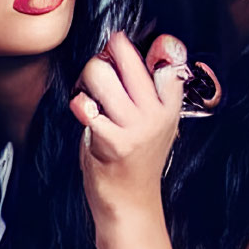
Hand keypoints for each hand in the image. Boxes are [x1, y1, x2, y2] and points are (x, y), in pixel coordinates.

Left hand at [68, 31, 189, 220]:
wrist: (131, 203)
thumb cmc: (134, 159)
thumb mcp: (153, 121)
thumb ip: (145, 89)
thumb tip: (121, 46)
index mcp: (170, 105)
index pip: (168, 58)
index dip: (149, 45)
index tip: (129, 48)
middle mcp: (157, 113)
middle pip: (127, 57)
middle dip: (105, 55)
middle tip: (99, 70)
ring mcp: (137, 127)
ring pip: (101, 74)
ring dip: (86, 79)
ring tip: (88, 96)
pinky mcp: (113, 141)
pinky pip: (86, 105)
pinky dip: (79, 105)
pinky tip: (83, 113)